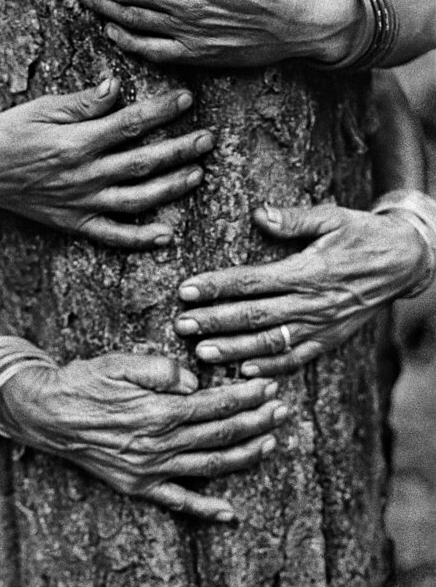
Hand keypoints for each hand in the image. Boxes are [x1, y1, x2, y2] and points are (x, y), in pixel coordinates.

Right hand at [0, 78, 212, 247]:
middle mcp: (84, 174)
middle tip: (208, 139)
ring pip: (137, 199)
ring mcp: (82, 202)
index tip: (187, 99)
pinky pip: (112, 235)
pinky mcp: (75, 223)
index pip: (130, 124)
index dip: (162, 111)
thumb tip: (117, 87)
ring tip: (198, 175)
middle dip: (179, 149)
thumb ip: (83, 103)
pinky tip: (166, 236)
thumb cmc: (11, 132)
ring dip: (171, 188)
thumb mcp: (43, 108)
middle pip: (142, 162)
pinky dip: (140, 239)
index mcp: (77, 141)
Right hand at [0, 352, 288, 520]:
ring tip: (271, 443)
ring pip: (210, 466)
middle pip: (220, 434)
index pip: (215, 404)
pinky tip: (229, 513)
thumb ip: (162, 369)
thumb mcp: (121, 361)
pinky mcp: (138, 485)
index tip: (268, 385)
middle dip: (257, 421)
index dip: (246, 395)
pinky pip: (177, 501)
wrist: (48, 415)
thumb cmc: (86, 382)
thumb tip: (196, 380)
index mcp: (158, 411)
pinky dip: (205, 509)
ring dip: (245, 456)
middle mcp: (159, 444)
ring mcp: (150, 470)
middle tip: (282, 409)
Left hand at [175, 204, 428, 375]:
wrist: (404, 262)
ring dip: (234, 349)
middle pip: (255, 316)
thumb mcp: (332, 217)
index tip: (188, 290)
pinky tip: (244, 371)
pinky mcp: (330, 338)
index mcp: (308, 271)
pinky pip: (297, 358)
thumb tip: (260, 214)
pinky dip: (271, 367)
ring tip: (202, 352)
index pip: (253, 281)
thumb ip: (295, 219)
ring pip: (271, 343)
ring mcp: (322, 325)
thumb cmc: (362, 234)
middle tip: (182, 325)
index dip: (218, 287)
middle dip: (215, 321)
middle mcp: (312, 303)